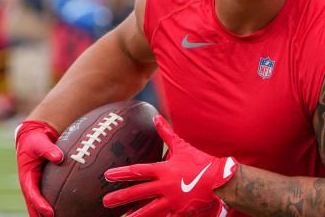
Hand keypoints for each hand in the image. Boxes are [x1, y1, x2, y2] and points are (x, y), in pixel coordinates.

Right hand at [15, 120, 63, 216]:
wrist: (34, 137)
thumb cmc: (36, 139)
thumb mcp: (40, 142)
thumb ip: (48, 149)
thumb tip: (59, 157)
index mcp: (26, 176)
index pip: (32, 193)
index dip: (40, 204)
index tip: (49, 212)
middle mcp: (30, 184)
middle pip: (33, 205)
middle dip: (40, 216)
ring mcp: (36, 186)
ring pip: (38, 205)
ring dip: (45, 215)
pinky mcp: (43, 185)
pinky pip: (48, 197)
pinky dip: (53, 206)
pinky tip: (65, 212)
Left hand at [103, 115, 238, 216]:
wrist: (219, 178)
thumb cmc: (200, 160)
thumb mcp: (181, 145)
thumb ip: (166, 133)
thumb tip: (155, 117)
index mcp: (164, 170)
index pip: (138, 171)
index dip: (122, 173)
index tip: (107, 175)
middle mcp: (165, 185)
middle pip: (139, 192)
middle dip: (120, 197)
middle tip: (105, 201)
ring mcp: (172, 199)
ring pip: (149, 209)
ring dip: (134, 214)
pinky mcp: (180, 210)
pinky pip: (166, 216)